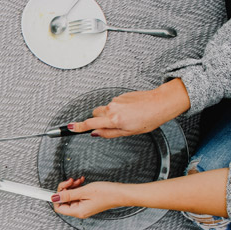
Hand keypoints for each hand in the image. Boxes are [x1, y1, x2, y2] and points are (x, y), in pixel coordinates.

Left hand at [52, 177, 125, 218]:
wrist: (121, 193)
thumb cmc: (107, 193)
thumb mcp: (84, 191)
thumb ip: (68, 194)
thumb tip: (54, 197)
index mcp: (78, 211)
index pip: (58, 207)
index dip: (57, 197)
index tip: (58, 187)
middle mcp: (80, 210)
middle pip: (64, 200)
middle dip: (65, 188)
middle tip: (70, 181)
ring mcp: (84, 206)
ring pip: (70, 196)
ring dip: (72, 186)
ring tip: (78, 180)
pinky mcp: (87, 201)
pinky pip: (77, 194)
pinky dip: (77, 187)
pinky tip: (81, 181)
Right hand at [68, 79, 190, 137]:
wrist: (160, 103)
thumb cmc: (149, 118)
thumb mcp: (129, 132)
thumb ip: (109, 133)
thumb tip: (96, 133)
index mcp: (114, 119)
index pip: (90, 123)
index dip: (78, 126)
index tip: (69, 128)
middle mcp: (112, 108)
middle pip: (95, 114)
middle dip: (98, 119)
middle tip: (111, 125)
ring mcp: (116, 100)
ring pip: (105, 109)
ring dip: (111, 114)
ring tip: (127, 117)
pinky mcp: (121, 96)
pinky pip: (114, 104)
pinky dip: (119, 108)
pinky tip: (131, 111)